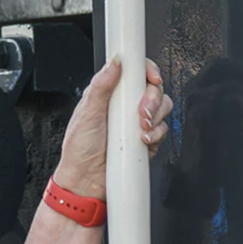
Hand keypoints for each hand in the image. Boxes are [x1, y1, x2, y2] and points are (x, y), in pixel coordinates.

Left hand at [52, 57, 172, 199]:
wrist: (86, 180)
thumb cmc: (79, 148)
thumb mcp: (87, 113)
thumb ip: (101, 86)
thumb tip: (114, 62)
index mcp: (109, 93)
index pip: (134, 72)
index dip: (147, 71)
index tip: (152, 77)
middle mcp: (124, 105)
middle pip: (154, 89)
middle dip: (152, 100)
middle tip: (141, 113)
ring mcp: (136, 122)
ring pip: (163, 109)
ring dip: (155, 119)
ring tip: (139, 131)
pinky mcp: (145, 138)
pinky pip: (163, 130)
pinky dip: (156, 136)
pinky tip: (142, 142)